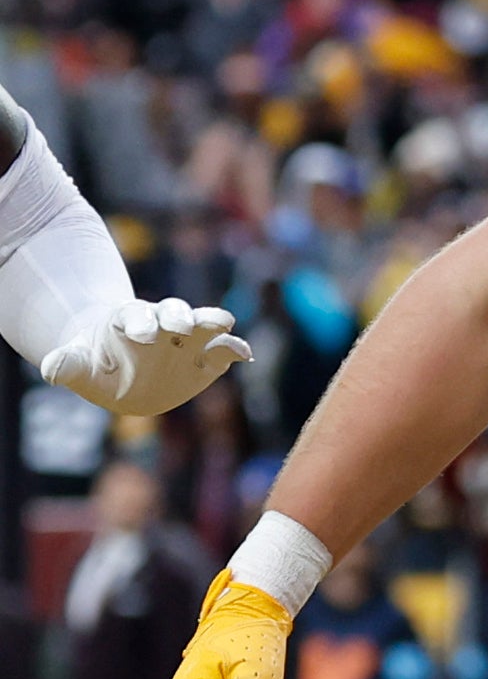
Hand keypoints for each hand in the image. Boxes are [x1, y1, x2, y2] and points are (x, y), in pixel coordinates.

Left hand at [42, 298, 250, 415]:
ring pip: (203, 322)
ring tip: (223, 326)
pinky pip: (223, 349)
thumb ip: (67, 365)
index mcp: (129, 321)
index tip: (142, 335)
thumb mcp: (77, 366)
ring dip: (212, 322)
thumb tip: (51, 369)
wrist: (120, 367)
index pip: (134, 315)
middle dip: (177, 316)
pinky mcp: (206, 356)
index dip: (139, 322)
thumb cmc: (96, 363)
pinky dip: (235, 349)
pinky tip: (244, 354)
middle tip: (178, 327)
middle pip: (173, 310)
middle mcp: (162, 323)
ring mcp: (187, 338)